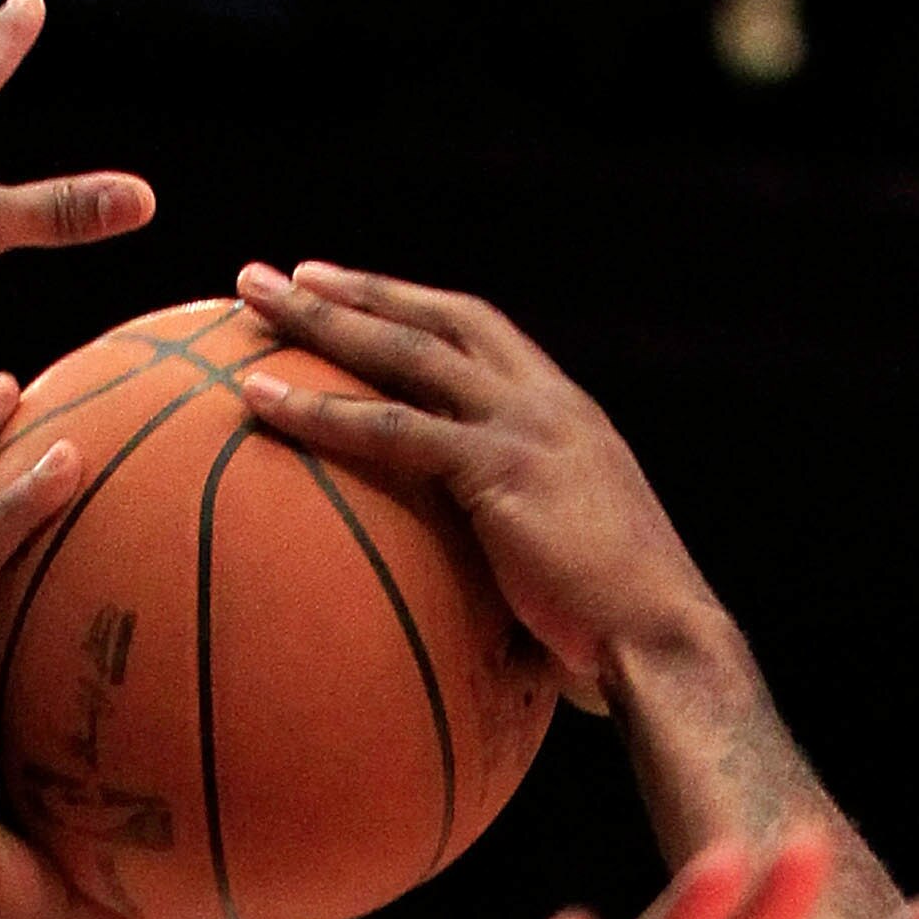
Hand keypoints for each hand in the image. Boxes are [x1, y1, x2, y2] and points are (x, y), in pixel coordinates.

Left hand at [230, 262, 715, 709]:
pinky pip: (392, 429)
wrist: (665, 646)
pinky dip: (320, 410)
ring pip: (407, 353)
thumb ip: (514, 541)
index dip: (411, 305)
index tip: (350, 289)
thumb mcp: (564, 560)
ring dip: (324, 319)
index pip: (480, 332)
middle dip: (356, 289)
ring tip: (253, 296)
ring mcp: (526, 428)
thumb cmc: (615, 632)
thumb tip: (460, 585)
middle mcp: (547, 404)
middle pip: (437, 319)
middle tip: (279, 273)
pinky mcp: (501, 470)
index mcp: (566, 415)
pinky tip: (257, 399)